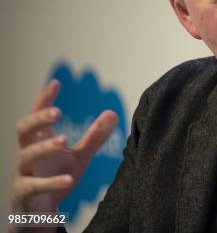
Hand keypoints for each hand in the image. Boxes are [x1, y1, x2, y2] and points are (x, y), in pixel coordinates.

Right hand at [11, 80, 117, 215]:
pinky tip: (67, 180)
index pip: (37, 115)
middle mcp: (27, 153)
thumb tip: (112, 113)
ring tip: (63, 140)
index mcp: (39, 140)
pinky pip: (33, 186)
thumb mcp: (79, 157)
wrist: (40, 214)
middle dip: (37, 118)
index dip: (44, 99)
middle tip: (58, 112)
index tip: (56, 83)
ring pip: (25, 155)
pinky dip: (51, 183)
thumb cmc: (56, 178)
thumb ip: (94, 137)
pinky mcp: (24, 194)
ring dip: (43, 146)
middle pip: (23, 130)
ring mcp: (23, 173)